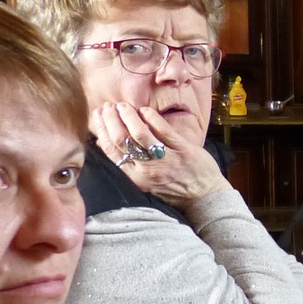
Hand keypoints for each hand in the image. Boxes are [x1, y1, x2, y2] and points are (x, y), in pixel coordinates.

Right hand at [92, 101, 228, 206]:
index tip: (97, 115)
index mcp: (135, 178)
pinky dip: (152, 118)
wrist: (204, 197)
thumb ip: (125, 164)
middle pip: (122, 140)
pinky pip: (163, 130)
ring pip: (140, 134)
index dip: (102, 130)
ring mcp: (165, 159)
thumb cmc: (173, 188)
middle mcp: (147, 170)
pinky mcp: (182, 150)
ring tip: (123, 106)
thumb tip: (101, 144)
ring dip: (129, 116)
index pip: (111, 150)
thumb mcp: (144, 182)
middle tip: (108, 106)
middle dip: (111, 120)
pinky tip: (145, 110)